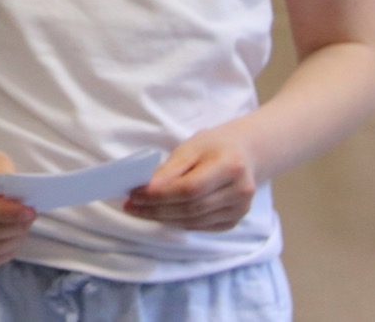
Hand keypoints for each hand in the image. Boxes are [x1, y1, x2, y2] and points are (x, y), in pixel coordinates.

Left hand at [124, 129, 258, 231]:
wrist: (244, 155)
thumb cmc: (213, 147)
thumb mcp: (190, 147)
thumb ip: (170, 169)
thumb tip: (147, 188)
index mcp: (230, 166)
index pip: (190, 188)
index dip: (160, 194)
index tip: (134, 193)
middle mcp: (240, 191)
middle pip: (191, 208)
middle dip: (156, 208)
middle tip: (130, 205)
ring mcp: (240, 209)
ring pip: (194, 221)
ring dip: (162, 218)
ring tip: (139, 210)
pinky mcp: (234, 220)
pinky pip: (200, 226)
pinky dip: (177, 222)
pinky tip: (160, 214)